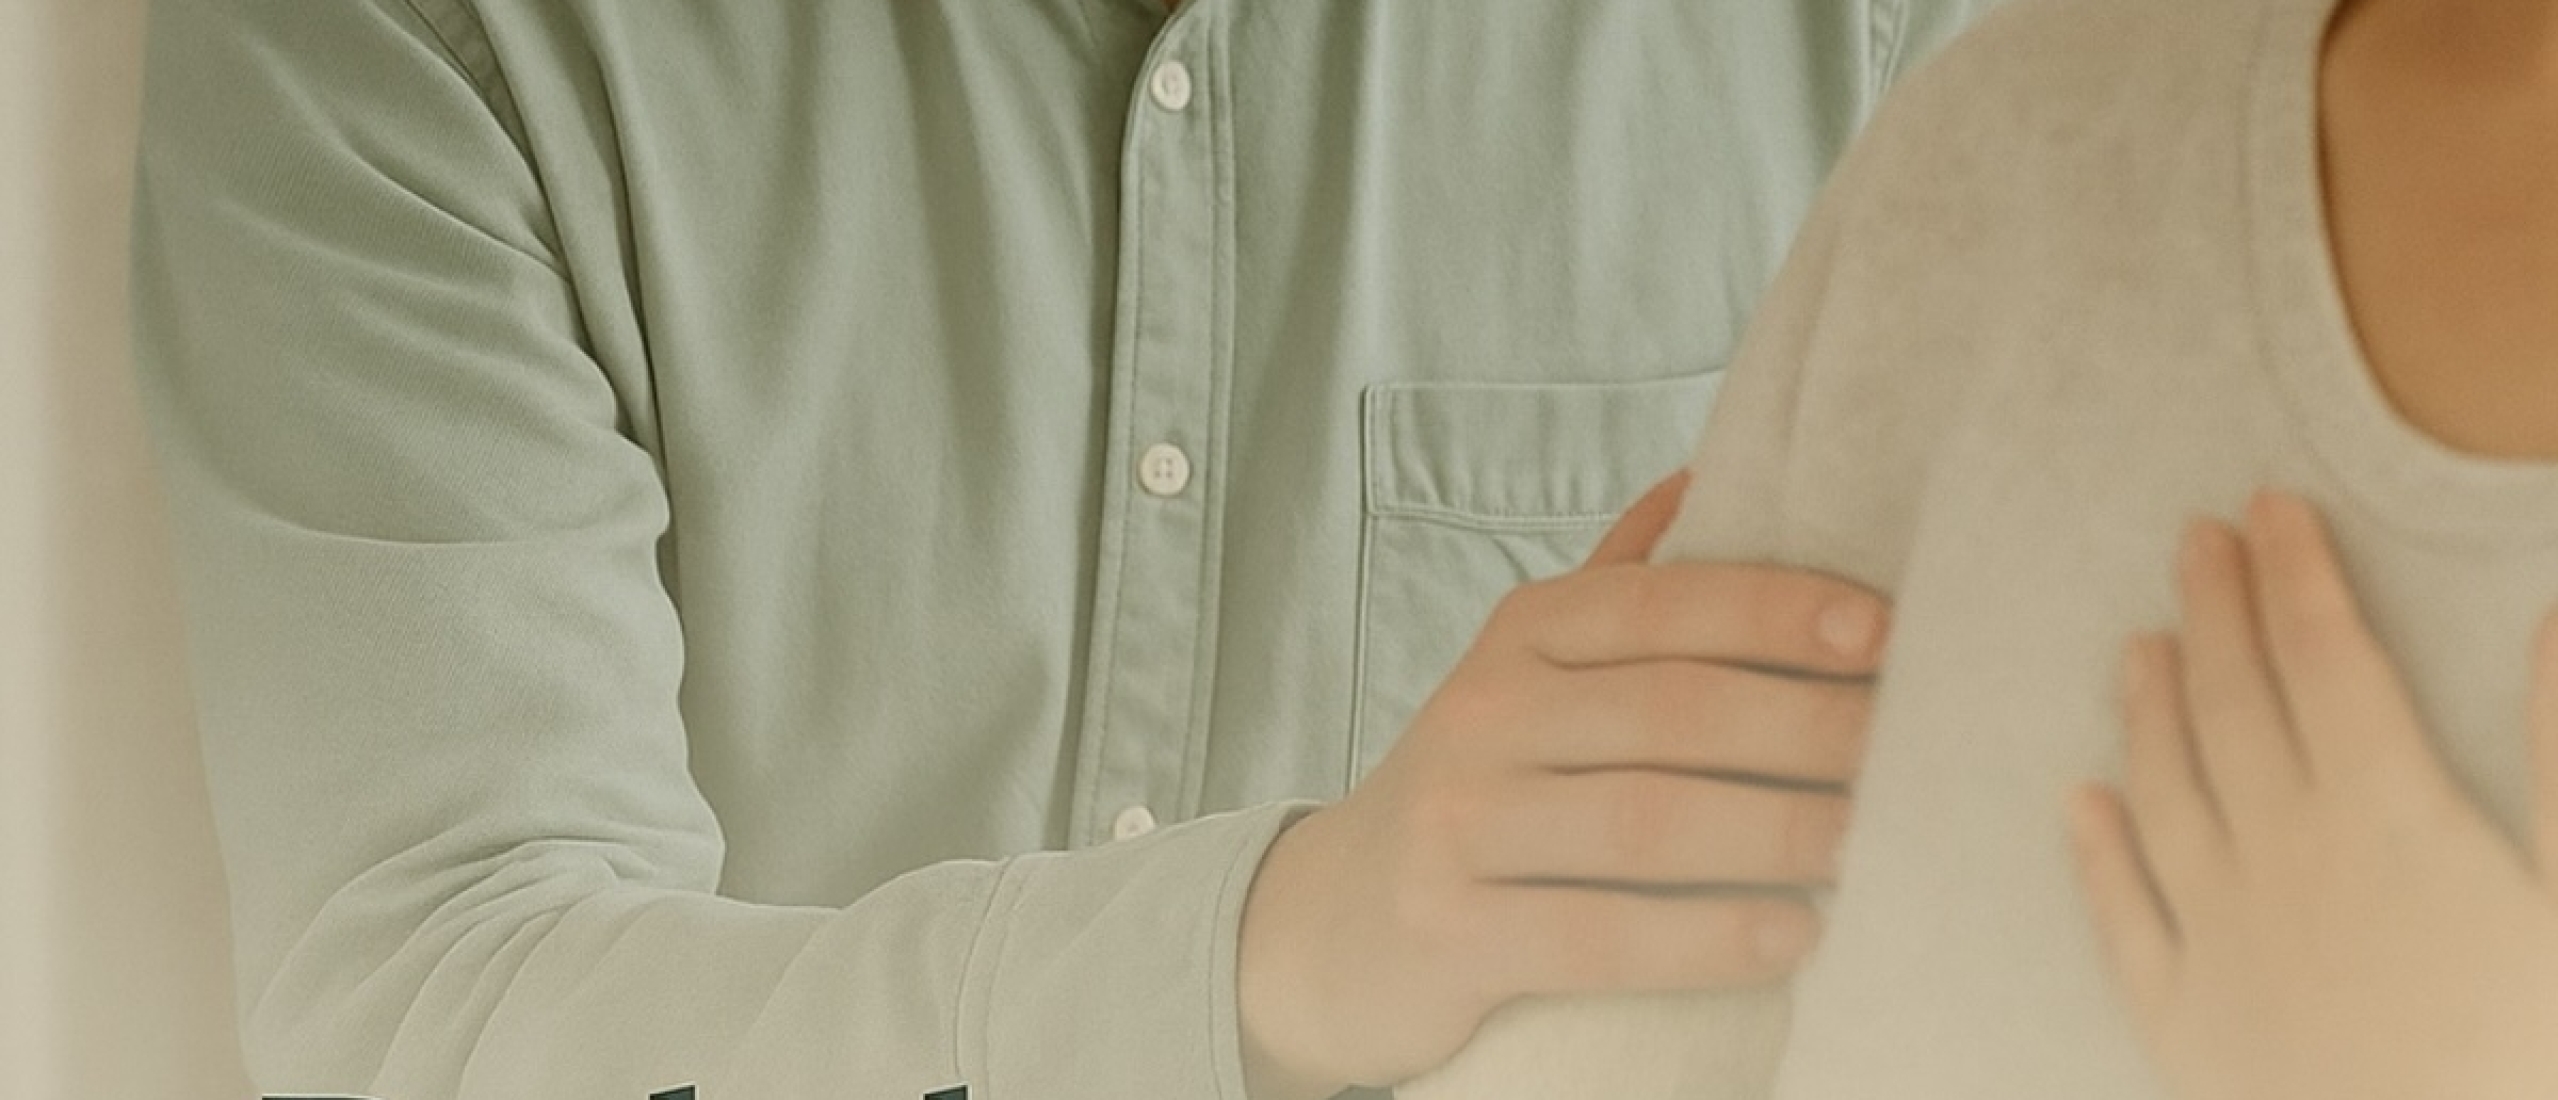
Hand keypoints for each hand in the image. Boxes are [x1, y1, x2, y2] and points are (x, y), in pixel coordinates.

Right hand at [1236, 470, 1891, 1096]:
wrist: (1331, 920)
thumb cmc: (1482, 786)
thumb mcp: (1530, 672)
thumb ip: (1618, 586)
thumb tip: (1709, 470)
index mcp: (1523, 634)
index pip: (1661, 604)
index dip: (1776, 611)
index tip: (1886, 633)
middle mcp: (1485, 713)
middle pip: (1672, 713)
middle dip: (1809, 730)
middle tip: (1918, 752)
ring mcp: (1460, 822)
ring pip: (1644, 823)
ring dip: (1777, 833)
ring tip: (1875, 846)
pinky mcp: (1452, 930)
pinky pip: (1599, 934)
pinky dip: (1706, 939)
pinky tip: (1793, 936)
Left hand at [2070, 492, 2557, 1099]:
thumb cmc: (2536, 1057)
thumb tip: (2556, 618)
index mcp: (2392, 819)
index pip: (2328, 661)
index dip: (2297, 575)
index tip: (2268, 503)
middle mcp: (2285, 861)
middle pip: (2233, 706)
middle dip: (2213, 611)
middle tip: (2193, 537)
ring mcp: (2221, 941)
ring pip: (2164, 793)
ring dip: (2148, 710)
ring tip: (2138, 643)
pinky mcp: (2184, 1025)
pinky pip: (2123, 918)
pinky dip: (2096, 852)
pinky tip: (2077, 802)